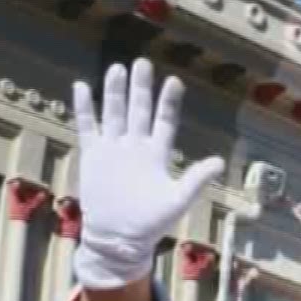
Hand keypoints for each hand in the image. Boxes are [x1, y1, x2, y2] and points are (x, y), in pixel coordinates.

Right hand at [70, 58, 224, 289]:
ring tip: (117, 68)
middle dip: (141, 88)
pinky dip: (85, 108)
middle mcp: (135, 147)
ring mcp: (113, 149)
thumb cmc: (151, 223)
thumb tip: (219, 162)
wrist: (119, 238)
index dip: (168, 102)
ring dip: (115, 92)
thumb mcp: (178, 200)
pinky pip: (88, 127)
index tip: (173, 81)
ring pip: (114, 113)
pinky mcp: (93, 155)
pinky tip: (81, 87)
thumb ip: (195, 179)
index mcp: (157, 154)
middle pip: (139, 110)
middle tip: (142, 62)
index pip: (164, 121)